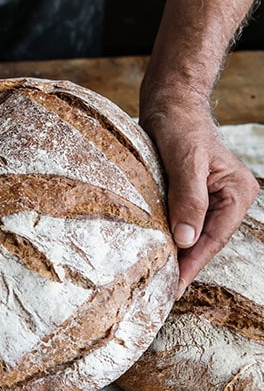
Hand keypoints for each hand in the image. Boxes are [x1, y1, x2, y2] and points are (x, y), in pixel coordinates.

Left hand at [140, 102, 257, 298]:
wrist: (169, 102)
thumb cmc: (180, 125)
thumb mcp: (185, 161)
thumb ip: (188, 199)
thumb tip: (186, 240)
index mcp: (237, 192)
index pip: (214, 237)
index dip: (192, 264)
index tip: (173, 286)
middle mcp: (229, 198)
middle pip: (205, 240)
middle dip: (184, 263)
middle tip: (159, 289)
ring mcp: (211, 197)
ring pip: (193, 233)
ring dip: (176, 252)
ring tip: (156, 276)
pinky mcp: (191, 193)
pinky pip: (182, 220)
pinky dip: (170, 235)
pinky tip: (155, 249)